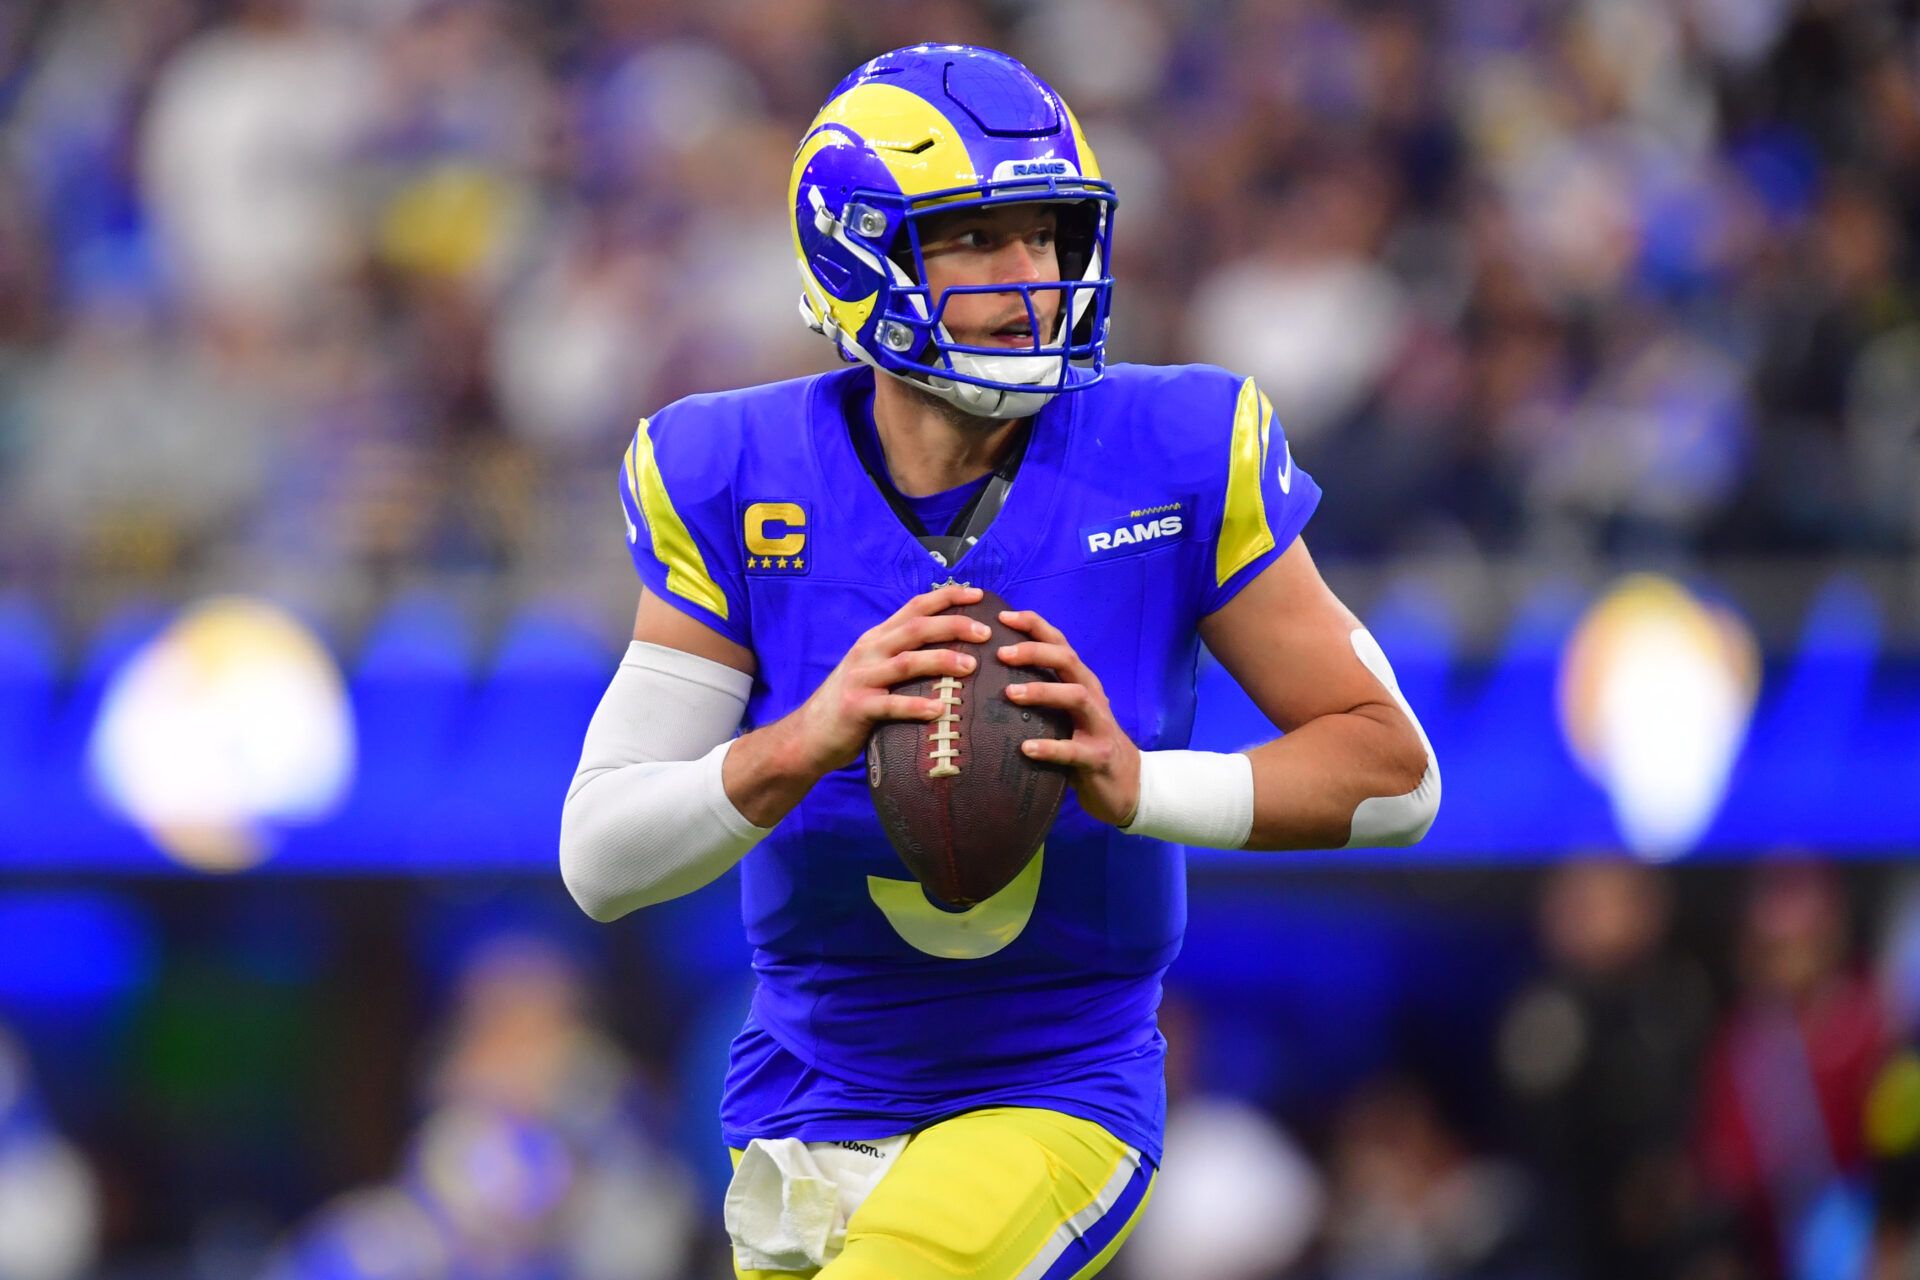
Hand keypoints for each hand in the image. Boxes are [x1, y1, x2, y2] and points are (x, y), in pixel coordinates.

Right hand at [790, 583, 989, 773]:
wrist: (808, 736)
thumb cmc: (852, 704)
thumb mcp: (874, 670)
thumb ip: (902, 657)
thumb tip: (951, 651)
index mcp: (877, 639)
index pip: (915, 607)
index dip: (947, 597)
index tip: (978, 595)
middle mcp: (869, 652)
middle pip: (916, 629)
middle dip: (954, 625)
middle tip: (986, 632)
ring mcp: (862, 678)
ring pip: (907, 662)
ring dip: (941, 661)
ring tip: (971, 666)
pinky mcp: (857, 708)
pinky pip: (891, 705)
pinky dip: (916, 706)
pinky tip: (940, 709)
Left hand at [996, 609, 1141, 827]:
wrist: (1126, 784)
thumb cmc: (1085, 742)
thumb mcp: (1066, 713)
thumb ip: (1042, 692)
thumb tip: (990, 676)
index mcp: (1081, 681)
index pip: (1059, 643)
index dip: (1033, 626)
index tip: (1002, 616)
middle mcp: (1092, 696)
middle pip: (1067, 660)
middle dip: (1034, 652)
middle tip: (1000, 653)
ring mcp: (1099, 725)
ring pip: (1075, 696)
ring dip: (1042, 691)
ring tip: (1010, 693)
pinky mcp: (1098, 756)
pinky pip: (1073, 750)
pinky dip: (1049, 747)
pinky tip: (1026, 748)